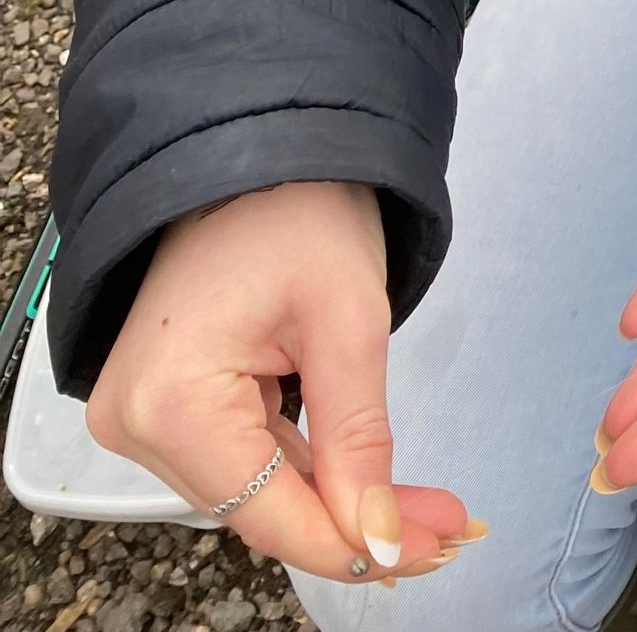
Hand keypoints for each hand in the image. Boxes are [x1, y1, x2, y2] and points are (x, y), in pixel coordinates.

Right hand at [85, 181, 475, 583]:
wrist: (258, 142)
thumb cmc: (298, 206)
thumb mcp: (348, 321)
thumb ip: (360, 439)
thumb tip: (384, 542)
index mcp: (169, 401)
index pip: (267, 511)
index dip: (354, 541)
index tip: (436, 547)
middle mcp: (135, 420)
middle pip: (259, 505)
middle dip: (356, 520)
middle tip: (448, 527)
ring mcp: (142, 411)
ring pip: (253, 486)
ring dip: (335, 498)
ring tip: (424, 508)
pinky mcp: (164, 400)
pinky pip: (240, 453)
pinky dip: (304, 465)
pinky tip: (363, 480)